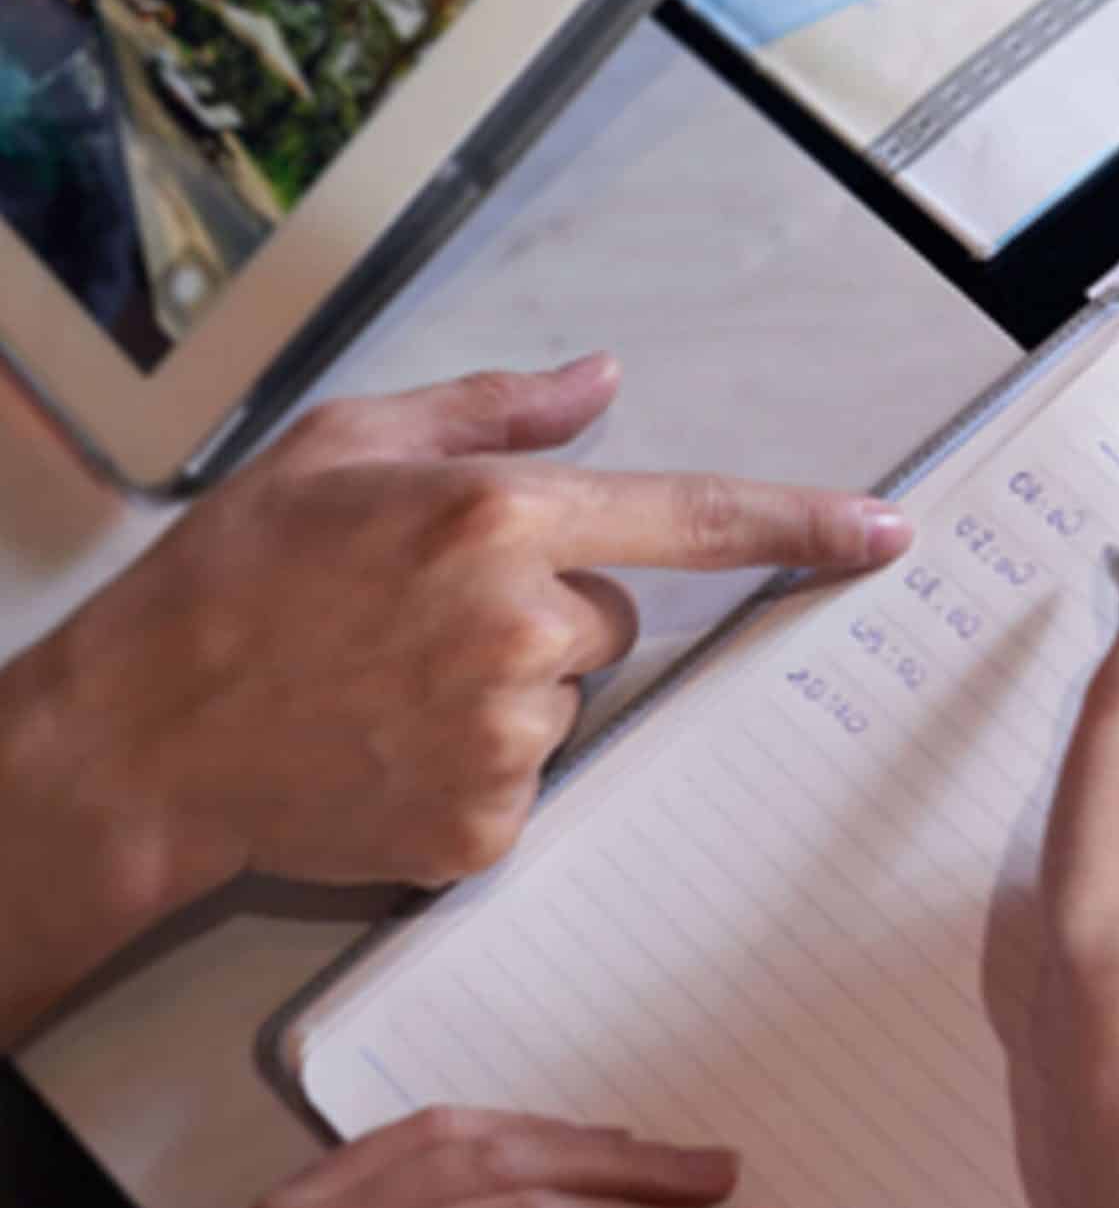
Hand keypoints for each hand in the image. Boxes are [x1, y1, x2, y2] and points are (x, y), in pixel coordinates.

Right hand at [1, 355, 911, 918]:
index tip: (888, 533)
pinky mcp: (487, 825)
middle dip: (544, 612)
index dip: (803, 523)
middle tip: (422, 619)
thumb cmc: (237, 575)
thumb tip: (604, 381)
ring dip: (509, 688)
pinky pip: (531, 778)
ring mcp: (507, 737)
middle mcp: (519, 625)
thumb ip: (495, 411)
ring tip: (390, 685)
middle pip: (611, 618)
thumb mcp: (347, 447)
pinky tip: (388, 746)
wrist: (141, 737)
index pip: (694, 516)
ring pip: (569, 698)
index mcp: (496, 519)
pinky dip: (478, 766)